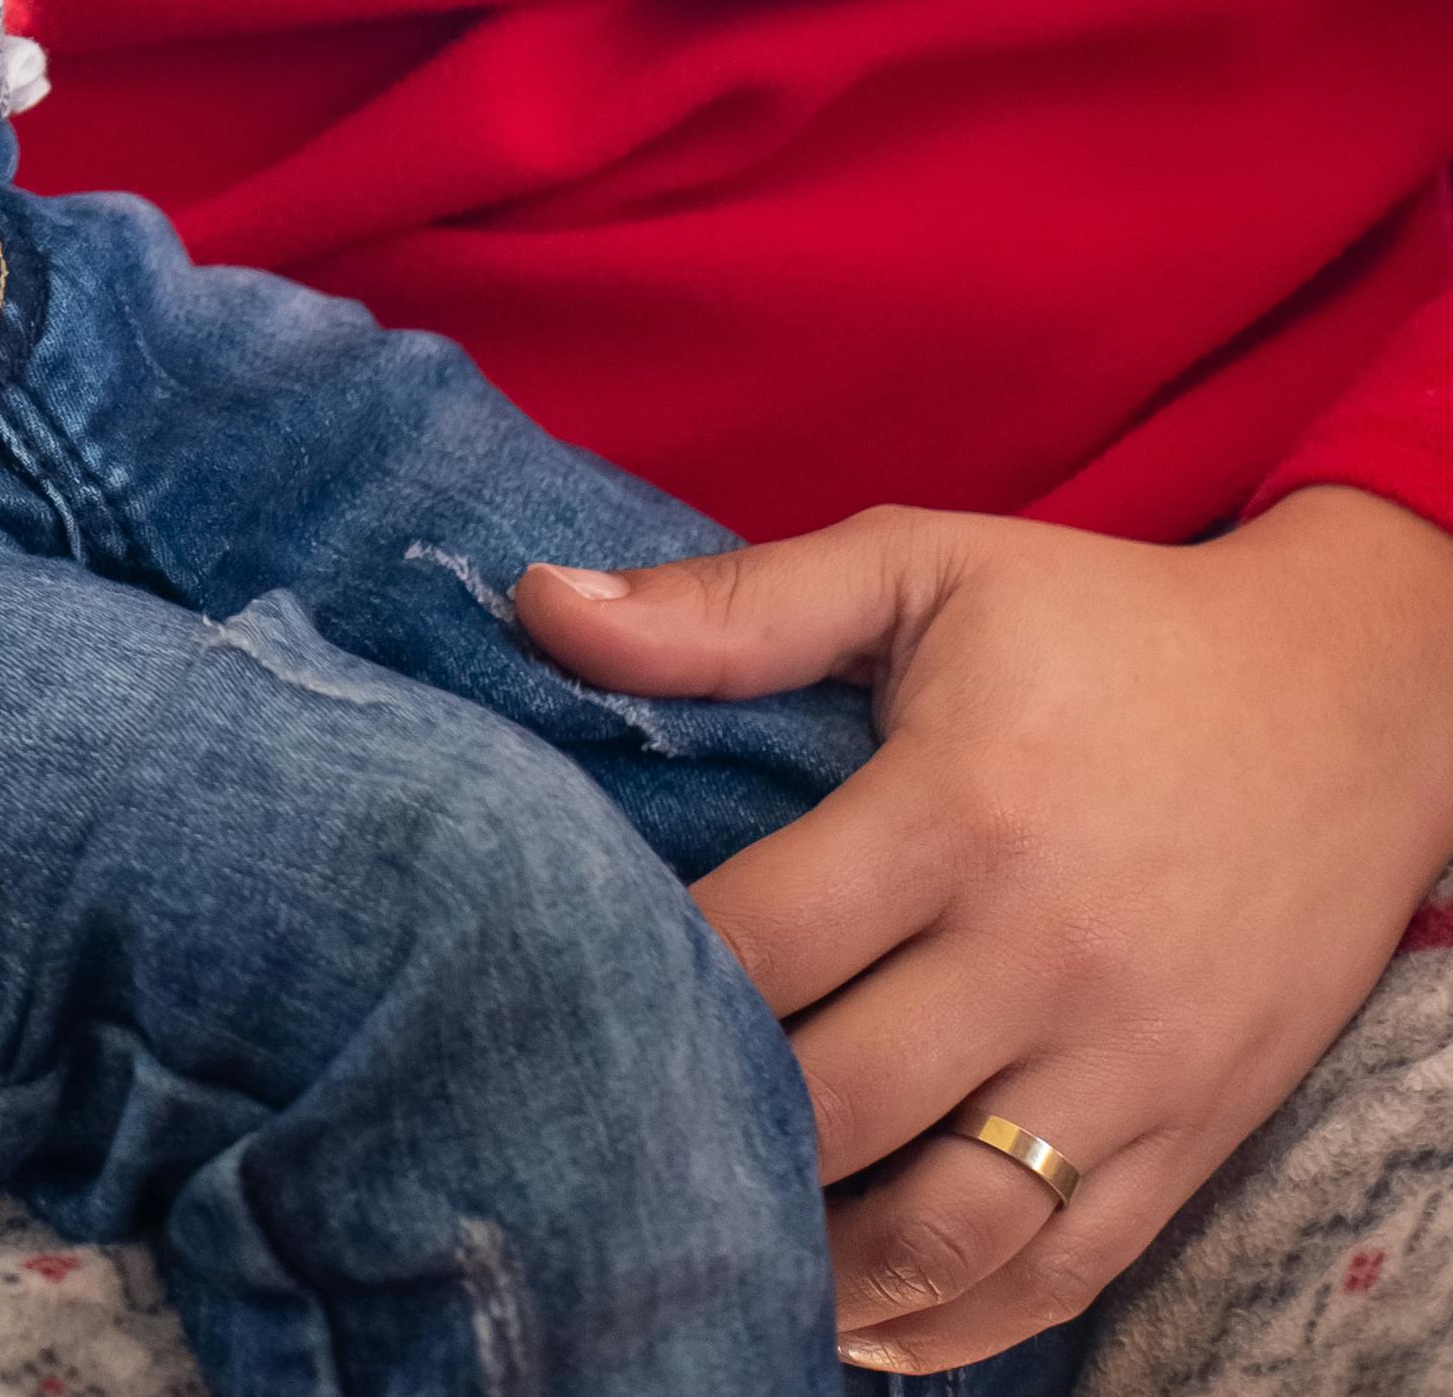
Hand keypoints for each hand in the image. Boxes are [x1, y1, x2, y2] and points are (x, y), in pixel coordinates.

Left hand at [519, 488, 1452, 1364]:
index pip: (764, 944)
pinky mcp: (1194, 1139)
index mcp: (961, 808)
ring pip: (947, 1230)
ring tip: (720, 1250)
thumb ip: (733, 607)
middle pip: (839, 1105)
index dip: (647, 984)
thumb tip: (538, 606)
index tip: (560, 994)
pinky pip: (1062, 1278)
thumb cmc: (1106, 626)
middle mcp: (1045, 955)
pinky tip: (860, 1319)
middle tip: (610, 1145)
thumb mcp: (924, 568)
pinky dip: (953, 1325)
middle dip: (715, 1139)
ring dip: (823, 1267)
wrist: (1350, 701)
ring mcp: (1129, 1067)